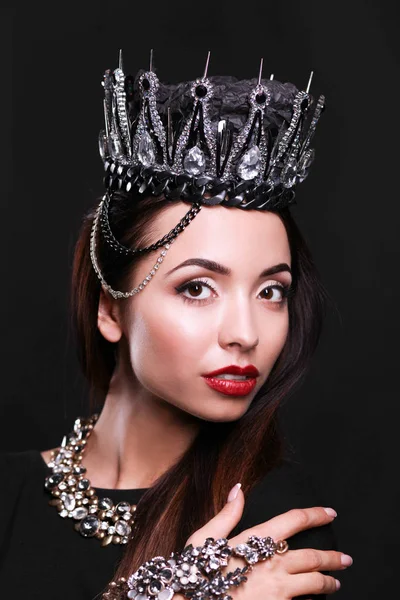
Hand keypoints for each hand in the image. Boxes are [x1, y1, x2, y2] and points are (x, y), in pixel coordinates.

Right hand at [185, 485, 351, 598]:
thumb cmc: (196, 573)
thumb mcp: (204, 538)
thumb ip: (227, 513)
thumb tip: (239, 487)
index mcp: (256, 540)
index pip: (294, 520)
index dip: (315, 515)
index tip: (330, 513)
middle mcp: (271, 563)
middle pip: (313, 556)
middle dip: (334, 557)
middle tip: (346, 559)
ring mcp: (277, 590)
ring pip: (315, 583)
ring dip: (329, 582)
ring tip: (336, 582)